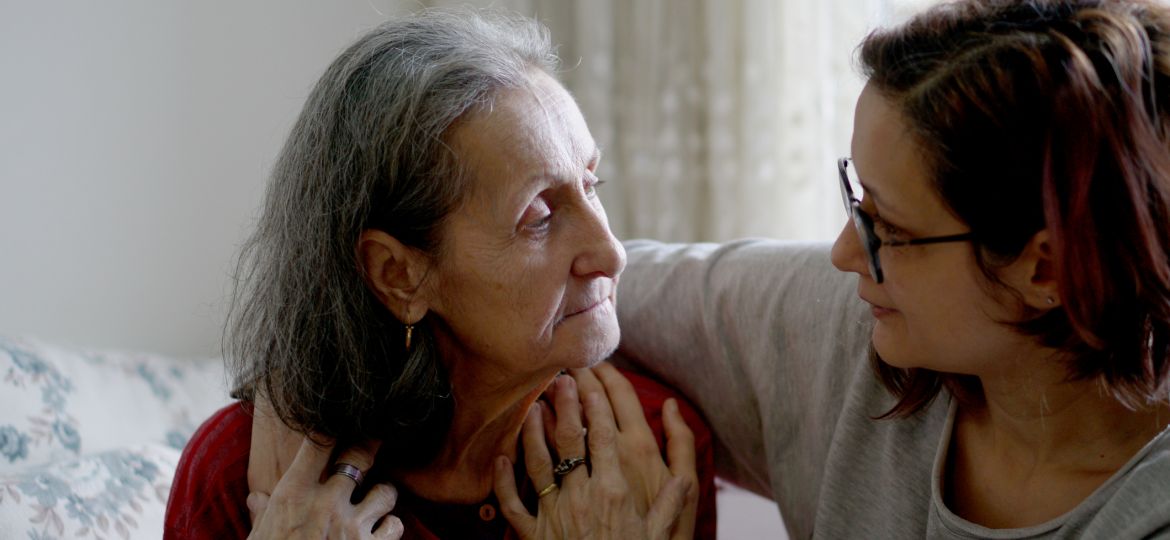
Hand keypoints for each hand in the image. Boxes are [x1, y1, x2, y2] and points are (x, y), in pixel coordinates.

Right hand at [247, 437, 403, 538]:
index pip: (317, 442)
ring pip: (386, 491)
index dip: (331, 427)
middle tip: (376, 441)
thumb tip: (256, 497)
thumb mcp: (259, 539)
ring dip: (382, 496)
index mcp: (292, 496)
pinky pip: (395, 525)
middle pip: (360, 455)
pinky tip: (379, 533)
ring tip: (374, 503)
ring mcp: (352, 527)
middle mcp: (326, 504)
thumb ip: (262, 516)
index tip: (340, 423)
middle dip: (370, 446)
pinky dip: (390, 528)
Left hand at [493, 368, 696, 538]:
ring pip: (538, 463)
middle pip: (570, 439)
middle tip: (560, 376)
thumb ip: (676, 488)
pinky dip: (503, 482)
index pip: (604, 433)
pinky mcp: (536, 537)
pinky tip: (499, 458)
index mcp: (617, 490)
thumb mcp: (668, 529)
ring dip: (533, 432)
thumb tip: (679, 451)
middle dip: (565, 404)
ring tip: (531, 406)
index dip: (596, 400)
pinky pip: (515, 505)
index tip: (591, 375)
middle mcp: (584, 496)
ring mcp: (557, 515)